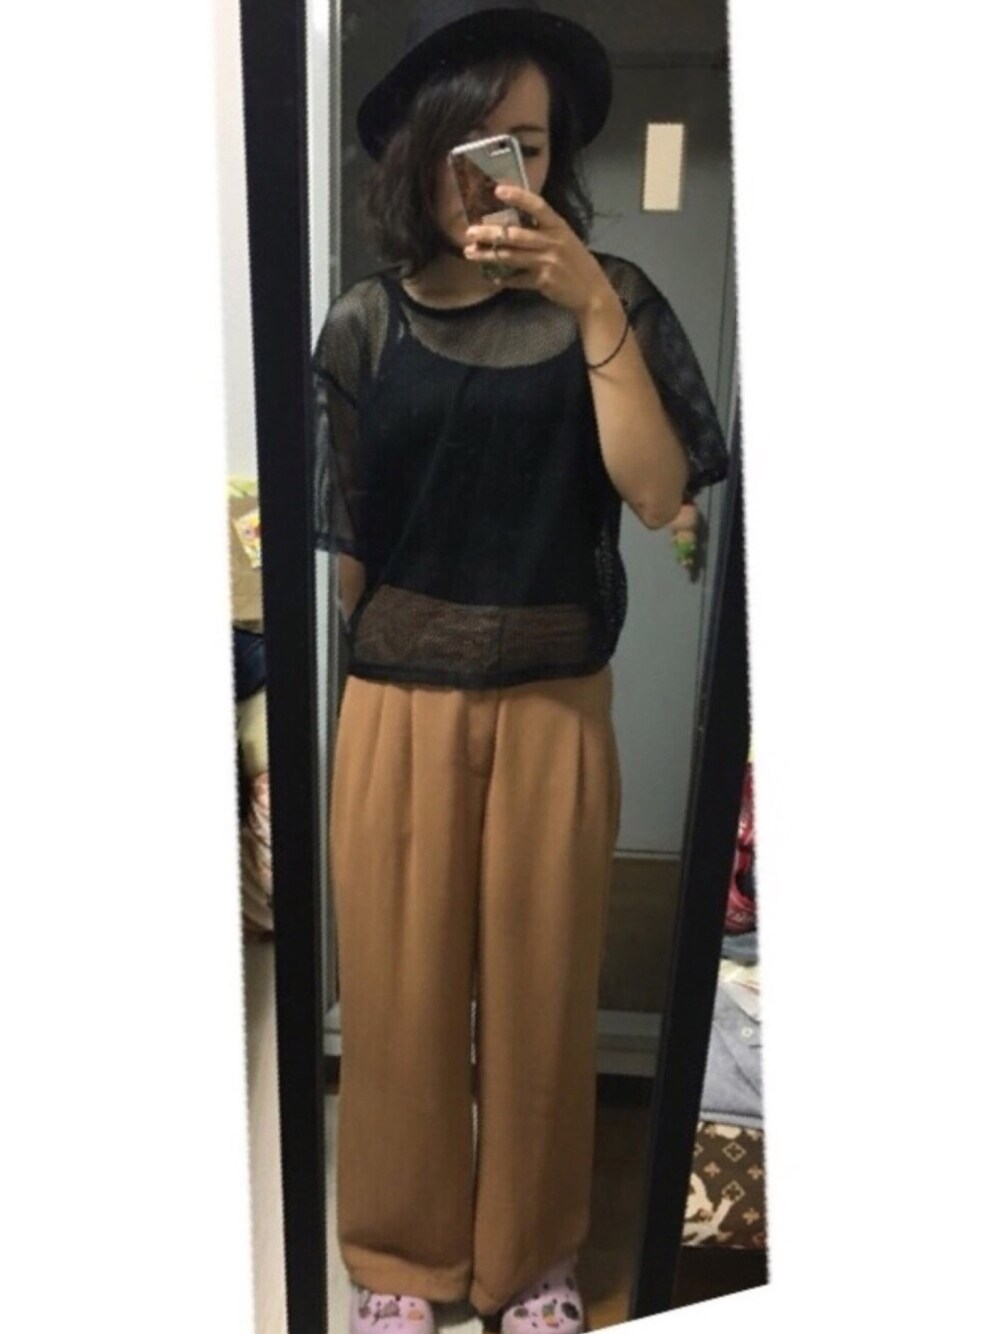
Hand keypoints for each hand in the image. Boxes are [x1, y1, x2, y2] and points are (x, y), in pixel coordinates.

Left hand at [463, 182, 613, 317]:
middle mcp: (552, 242)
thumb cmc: (577, 263)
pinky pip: (518, 279)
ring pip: (511, 257)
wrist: (592, 292)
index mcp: (559, 227)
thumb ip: (545, 231)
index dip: (518, 197)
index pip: (537, 206)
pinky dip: (505, 279)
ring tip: (470, 252)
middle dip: (490, 233)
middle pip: (515, 235)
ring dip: (488, 255)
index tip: (498, 190)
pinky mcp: (543, 281)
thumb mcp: (566, 240)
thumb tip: (515, 225)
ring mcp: (547, 262)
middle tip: (469, 232)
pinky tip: (492, 278)